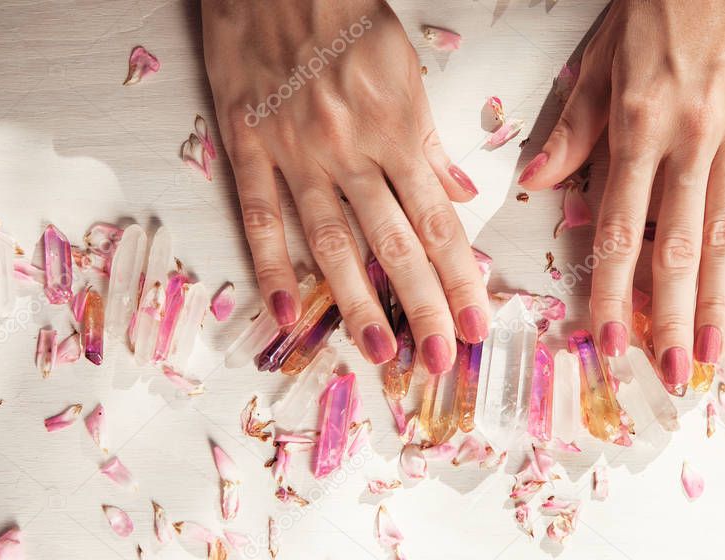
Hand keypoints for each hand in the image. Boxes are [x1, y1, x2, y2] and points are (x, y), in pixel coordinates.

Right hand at [202, 0, 488, 371]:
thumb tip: (458, 194)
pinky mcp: (247, 144)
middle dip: (422, 306)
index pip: (439, 223)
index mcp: (397, 131)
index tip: (477, 324)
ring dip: (356, 302)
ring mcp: (296, 152)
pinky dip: (270, 266)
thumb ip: (427, 141)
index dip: (460, 279)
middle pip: (395, 243)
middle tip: (441, 359)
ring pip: (332, 241)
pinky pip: (258, 214)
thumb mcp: (405, 72)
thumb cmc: (346, 18)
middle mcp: (351, 151)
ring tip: (380, 353)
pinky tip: (283, 313)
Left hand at [520, 0, 724, 391]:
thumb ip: (573, 130)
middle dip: (669, 317)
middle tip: (667, 375)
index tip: (606, 341)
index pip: (616, 229)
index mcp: (636, 128)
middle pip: (676, 247)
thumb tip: (535, 184)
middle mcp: (688, 140)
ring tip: (715, 355)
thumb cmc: (656, 5)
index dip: (610, 290)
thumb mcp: (599, 62)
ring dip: (722, 300)